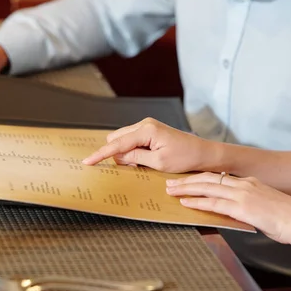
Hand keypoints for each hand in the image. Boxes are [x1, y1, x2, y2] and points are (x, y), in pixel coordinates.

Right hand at [82, 118, 217, 172]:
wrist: (203, 153)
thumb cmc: (184, 158)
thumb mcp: (158, 162)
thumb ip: (134, 158)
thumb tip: (118, 156)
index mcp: (146, 130)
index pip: (117, 144)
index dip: (101, 154)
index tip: (87, 161)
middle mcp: (144, 124)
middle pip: (116, 139)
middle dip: (117, 154)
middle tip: (134, 166)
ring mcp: (146, 126)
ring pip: (122, 139)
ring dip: (125, 153)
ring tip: (143, 163)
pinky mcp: (149, 130)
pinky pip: (131, 139)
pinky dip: (131, 150)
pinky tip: (143, 158)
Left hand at [166, 172, 290, 243]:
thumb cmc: (287, 219)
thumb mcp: (266, 205)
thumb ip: (250, 204)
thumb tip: (238, 210)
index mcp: (250, 182)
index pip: (218, 176)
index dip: (200, 178)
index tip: (187, 179)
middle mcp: (244, 184)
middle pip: (208, 178)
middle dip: (187, 180)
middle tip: (170, 182)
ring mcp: (242, 194)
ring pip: (206, 188)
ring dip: (186, 189)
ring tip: (171, 190)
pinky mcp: (241, 207)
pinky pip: (213, 203)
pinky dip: (197, 202)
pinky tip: (185, 203)